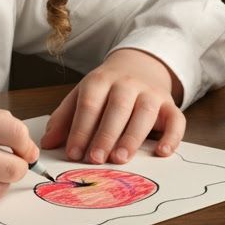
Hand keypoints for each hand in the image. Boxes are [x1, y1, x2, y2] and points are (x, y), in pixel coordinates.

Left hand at [40, 48, 185, 164]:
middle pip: (117, 108)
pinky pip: (176, 120)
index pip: (90, 103)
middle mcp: (127, 84)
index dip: (81, 129)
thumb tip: (47, 143)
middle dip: (105, 135)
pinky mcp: (170, 105)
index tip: (73, 153)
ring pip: (145, 113)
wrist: (139, 66)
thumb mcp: (81, 95)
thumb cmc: (106, 89)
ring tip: (120, 159)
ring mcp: (151, 93)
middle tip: (95, 159)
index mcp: (101, 80)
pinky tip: (162, 152)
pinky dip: (172, 136)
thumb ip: (64, 118)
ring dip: (132, 137)